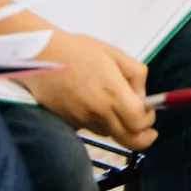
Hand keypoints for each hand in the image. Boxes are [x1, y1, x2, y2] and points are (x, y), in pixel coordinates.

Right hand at [19, 30, 156, 149]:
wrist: (40, 56)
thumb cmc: (77, 51)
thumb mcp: (114, 54)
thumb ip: (135, 74)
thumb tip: (142, 96)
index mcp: (112, 92)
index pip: (138, 121)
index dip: (148, 121)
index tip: (150, 112)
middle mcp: (97, 111)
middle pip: (127, 140)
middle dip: (142, 139)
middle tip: (149, 132)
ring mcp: (81, 121)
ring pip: (109, 133)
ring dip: (118, 126)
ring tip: (113, 105)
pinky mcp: (68, 124)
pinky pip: (91, 129)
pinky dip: (98, 122)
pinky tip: (92, 104)